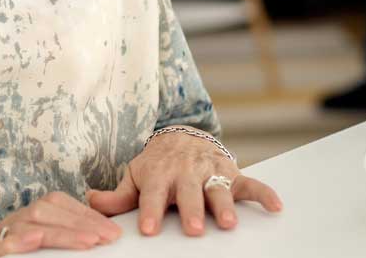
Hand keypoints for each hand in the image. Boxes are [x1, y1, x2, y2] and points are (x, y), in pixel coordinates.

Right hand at [0, 191, 120, 255]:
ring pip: (33, 222)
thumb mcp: (39, 247)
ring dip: (63, 231)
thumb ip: (60, 240)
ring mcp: (3, 234)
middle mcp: (16, 220)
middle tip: (109, 236)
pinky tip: (40, 240)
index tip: (111, 229)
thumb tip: (98, 240)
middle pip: (48, 209)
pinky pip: (8, 241)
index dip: (86, 213)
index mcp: (30, 217)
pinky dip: (25, 239)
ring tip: (90, 241)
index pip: (59, 203)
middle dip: (82, 221)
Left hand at [88, 131, 281, 236]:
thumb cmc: (156, 165)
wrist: (181, 136)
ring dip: (223, 204)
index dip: (151, 211)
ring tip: (227, 223)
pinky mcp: (232, 173)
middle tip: (193, 229)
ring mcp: (210, 172)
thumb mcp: (135, 176)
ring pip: (218, 188)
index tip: (149, 230)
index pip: (153, 195)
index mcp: (159, 175)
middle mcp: (185, 172)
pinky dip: (264, 193)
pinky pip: (251, 183)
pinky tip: (275, 206)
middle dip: (191, 209)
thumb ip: (117, 195)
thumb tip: (90, 202)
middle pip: (188, 192)